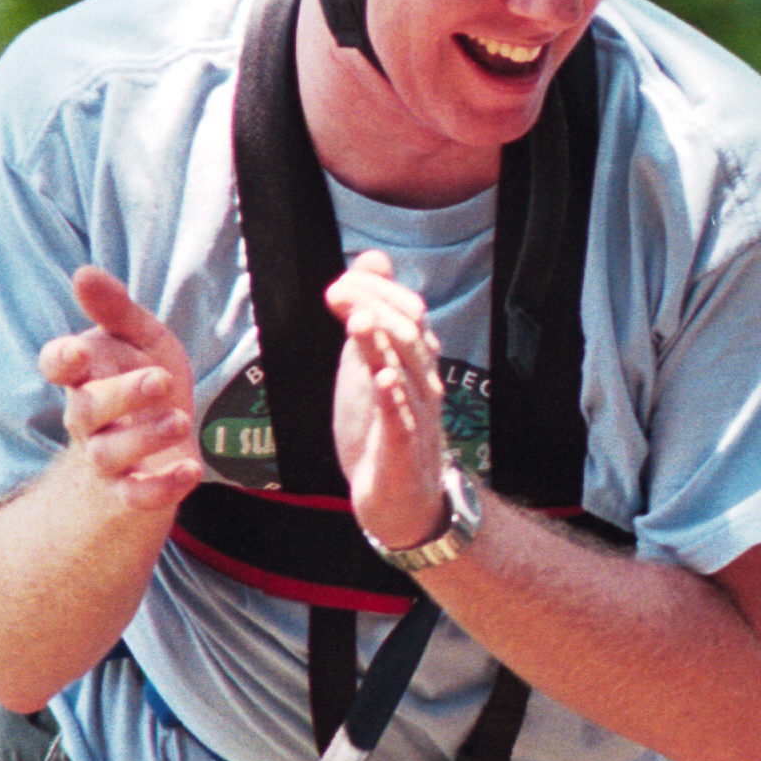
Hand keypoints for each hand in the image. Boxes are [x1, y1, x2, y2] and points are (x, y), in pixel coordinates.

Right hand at [39, 266, 202, 512]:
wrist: (160, 447)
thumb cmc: (144, 383)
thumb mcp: (139, 340)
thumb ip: (116, 310)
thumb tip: (83, 273)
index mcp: (86, 375)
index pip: (56, 366)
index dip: (62, 361)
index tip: (80, 353)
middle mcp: (88, 418)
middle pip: (88, 410)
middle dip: (122, 394)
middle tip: (160, 380)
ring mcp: (106, 459)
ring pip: (108, 454)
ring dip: (144, 438)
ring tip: (181, 420)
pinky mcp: (130, 493)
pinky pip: (135, 497)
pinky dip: (161, 488)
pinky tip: (191, 472)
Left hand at [325, 251, 450, 549]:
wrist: (400, 499)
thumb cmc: (384, 428)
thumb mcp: (370, 366)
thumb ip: (370, 318)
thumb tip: (371, 261)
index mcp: (415, 362)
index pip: (409, 313)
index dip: (377, 293)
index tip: (339, 285)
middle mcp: (422, 384)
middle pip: (411, 335)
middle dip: (376, 309)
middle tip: (337, 294)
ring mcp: (415, 417)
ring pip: (408, 374)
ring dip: (383, 346)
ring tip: (359, 323)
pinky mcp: (401, 451)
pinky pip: (403, 422)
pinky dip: (393, 399)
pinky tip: (381, 379)